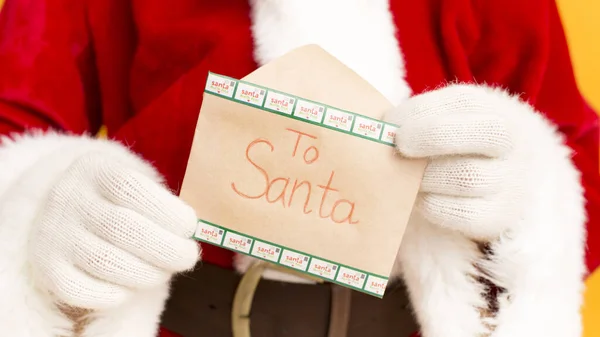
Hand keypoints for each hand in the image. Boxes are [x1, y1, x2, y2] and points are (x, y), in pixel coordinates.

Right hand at [29, 152, 199, 309]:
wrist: (66, 210)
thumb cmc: (119, 200)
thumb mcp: (135, 184)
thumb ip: (162, 203)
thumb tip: (196, 233)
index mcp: (95, 170)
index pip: (131, 188)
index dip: (167, 211)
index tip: (190, 227)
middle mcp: (68, 198)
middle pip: (122, 228)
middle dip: (166, 248)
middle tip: (187, 257)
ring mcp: (54, 234)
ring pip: (106, 261)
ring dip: (147, 273)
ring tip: (163, 271)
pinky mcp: (48, 268)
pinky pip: (83, 290)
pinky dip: (115, 294)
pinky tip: (131, 286)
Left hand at [387, 84, 585, 336]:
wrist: (500, 176)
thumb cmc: (453, 142)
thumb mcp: (443, 118)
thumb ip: (416, 120)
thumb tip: (377, 132)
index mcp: (491, 108)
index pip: (461, 102)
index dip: (419, 111)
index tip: (389, 123)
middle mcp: (510, 142)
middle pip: (484, 132)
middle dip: (433, 135)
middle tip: (399, 145)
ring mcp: (511, 181)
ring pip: (466, 177)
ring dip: (425, 176)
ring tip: (404, 176)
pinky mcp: (499, 217)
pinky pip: (462, 214)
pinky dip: (431, 206)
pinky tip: (418, 198)